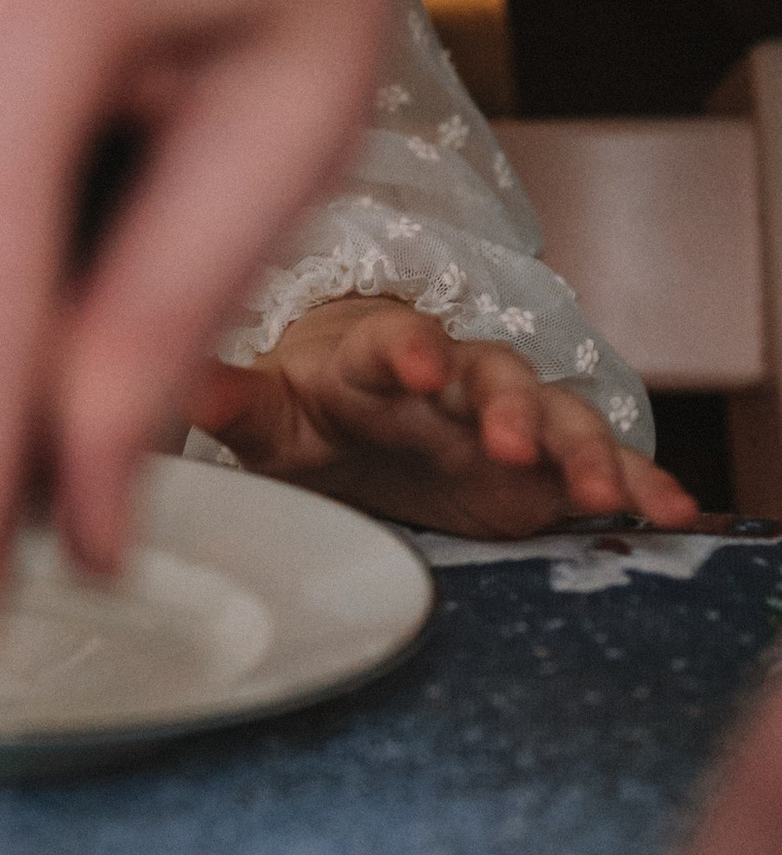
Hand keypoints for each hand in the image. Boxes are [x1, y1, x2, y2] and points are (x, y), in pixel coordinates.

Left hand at [192, 296, 695, 534]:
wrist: (361, 407)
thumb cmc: (313, 405)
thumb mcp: (269, 412)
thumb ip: (233, 399)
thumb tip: (180, 380)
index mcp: (376, 359)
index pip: (390, 343)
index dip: (404, 349)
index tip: (415, 361)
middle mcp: (455, 376)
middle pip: (488, 376)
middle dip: (501, 403)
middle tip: (505, 437)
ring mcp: (508, 414)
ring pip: (553, 415)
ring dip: (575, 446)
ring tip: (594, 488)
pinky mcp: (548, 461)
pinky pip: (604, 464)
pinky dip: (639, 483)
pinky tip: (672, 511)